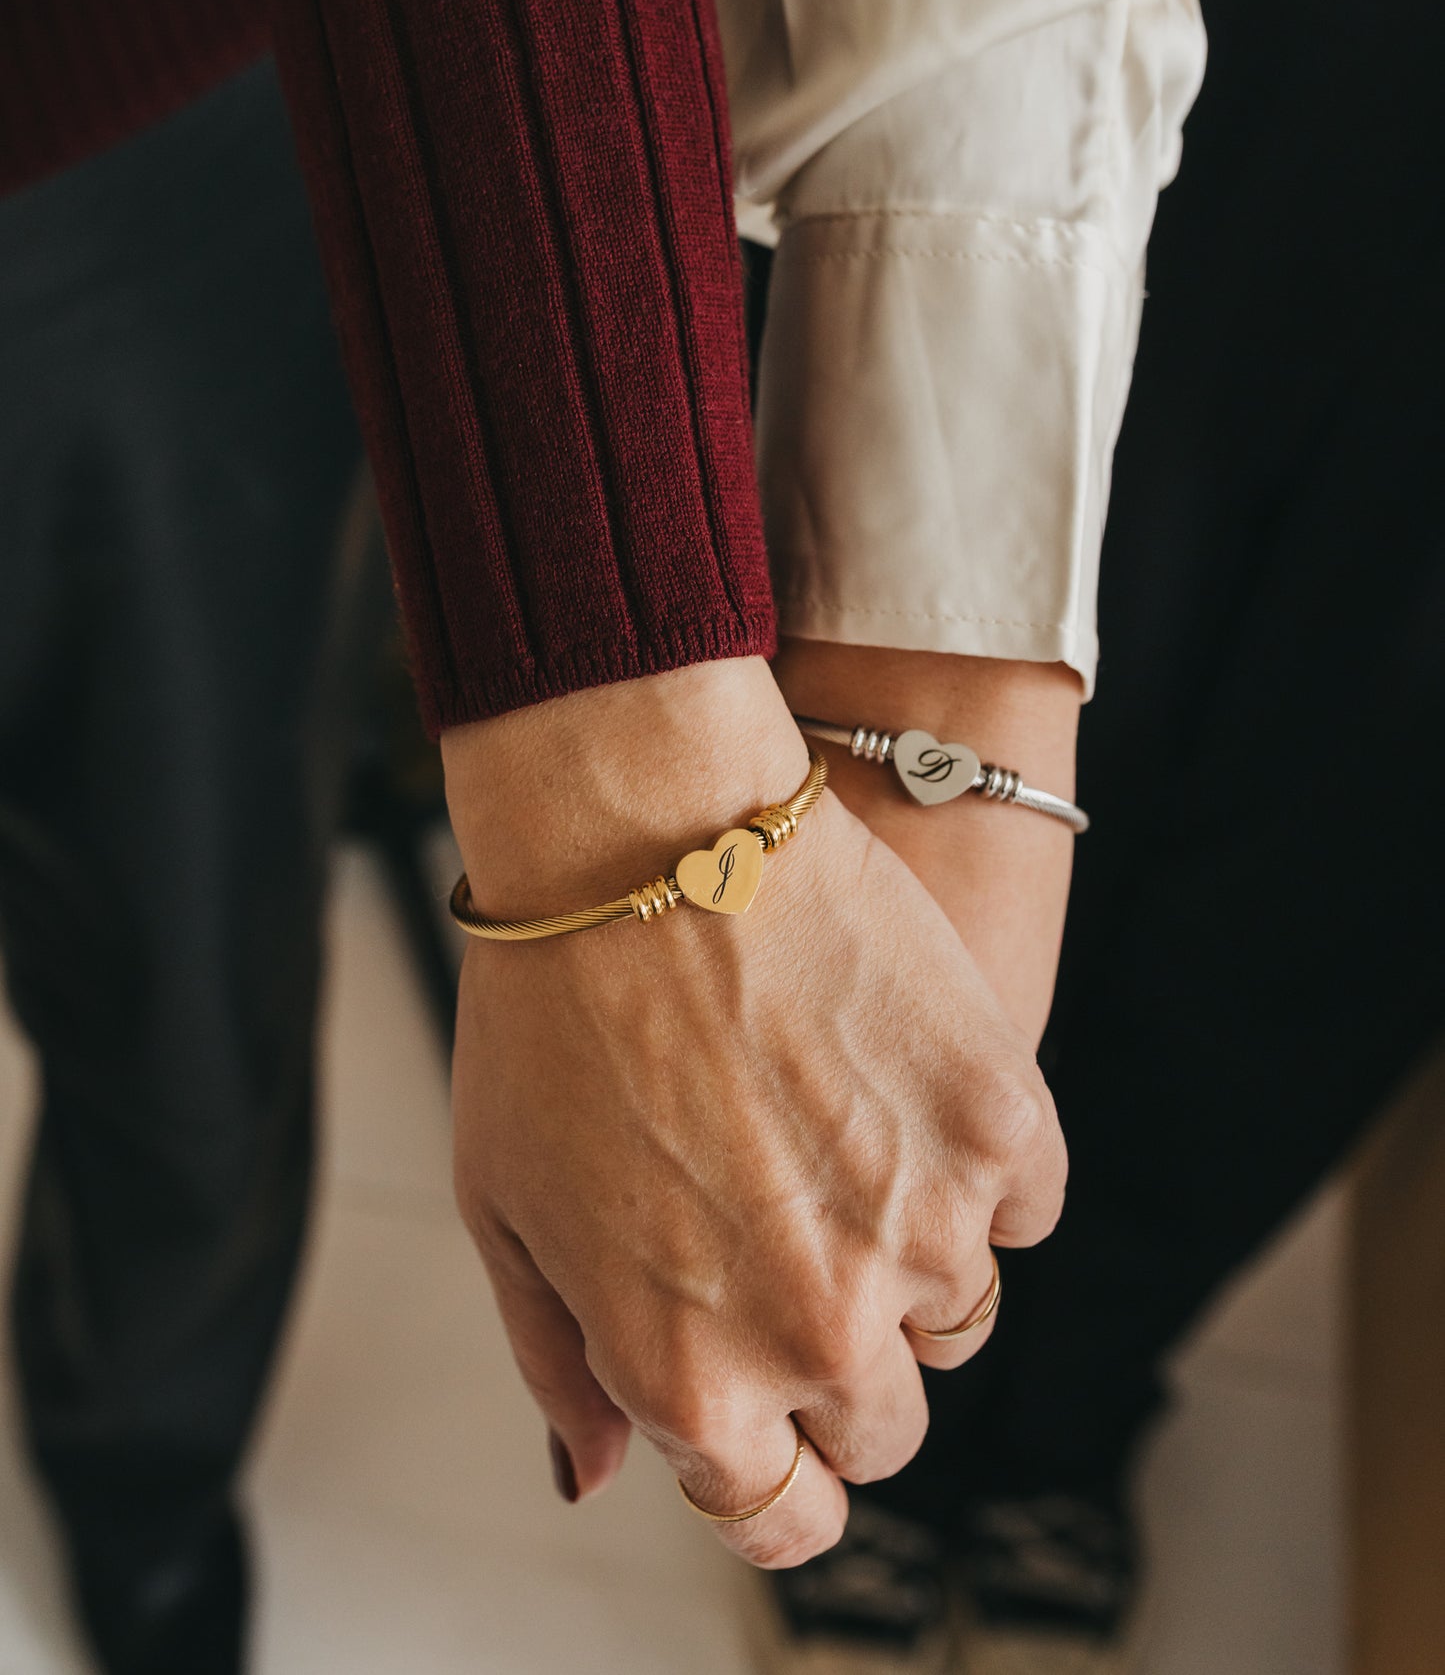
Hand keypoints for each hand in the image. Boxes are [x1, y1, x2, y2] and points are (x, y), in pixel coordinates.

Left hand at [442, 657, 1066, 1566]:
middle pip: (885, 1427)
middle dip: (841, 1359)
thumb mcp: (508, 1209)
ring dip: (911, 1251)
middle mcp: (818, 1329)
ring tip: (834, 1128)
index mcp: (692, 1377)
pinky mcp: (999, 1124)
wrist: (647, 834)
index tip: (778, 1419)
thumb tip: (604, 1472)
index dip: (779, 1474)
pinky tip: (894, 1078)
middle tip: (793, 1236)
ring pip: (961, 1311)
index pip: (784, 1518)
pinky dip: (976, 1162)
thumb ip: (562, 1366)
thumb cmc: (551, 1008)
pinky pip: (1024, 1203)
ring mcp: (924, 1228)